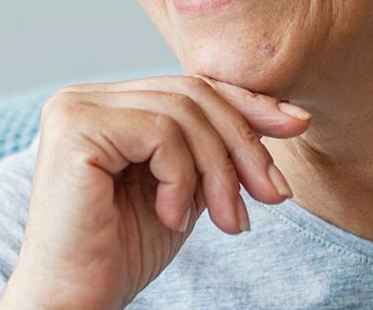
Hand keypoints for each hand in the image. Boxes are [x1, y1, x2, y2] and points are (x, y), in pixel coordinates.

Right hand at [0, 75, 312, 309]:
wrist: (76, 301)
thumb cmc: (122, 254)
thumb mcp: (186, 188)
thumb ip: (214, 148)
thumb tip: (284, 113)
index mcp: (106, 106)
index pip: (188, 85)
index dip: (246, 103)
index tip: (297, 125)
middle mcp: (83, 98)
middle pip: (192, 92)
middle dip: (243, 144)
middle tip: (272, 196)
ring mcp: (75, 109)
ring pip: (183, 113)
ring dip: (219, 173)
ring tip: (226, 222)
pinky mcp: (76, 129)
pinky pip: (160, 134)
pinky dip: (182, 179)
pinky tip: (172, 217)